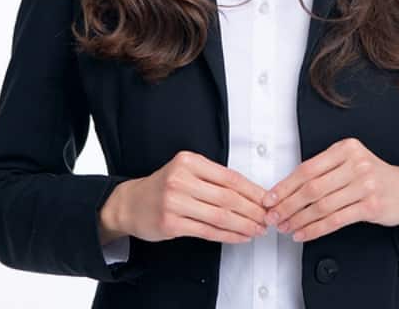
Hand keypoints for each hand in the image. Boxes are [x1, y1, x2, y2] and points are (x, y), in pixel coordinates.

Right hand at [104, 150, 271, 244]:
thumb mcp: (186, 171)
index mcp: (189, 162)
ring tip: (257, 230)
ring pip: (220, 216)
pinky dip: (228, 235)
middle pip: (227, 197)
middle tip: (267, 219)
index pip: (230, 177)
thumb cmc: (164, 187)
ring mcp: (174, 202)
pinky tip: (240, 237)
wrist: (131, 203)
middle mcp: (181, 179)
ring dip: (244, 225)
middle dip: (252, 210)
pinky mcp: (170, 224)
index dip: (252, 191)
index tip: (267, 201)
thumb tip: (252, 193)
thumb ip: (214, 178)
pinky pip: (207, 231)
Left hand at [262, 137, 398, 242]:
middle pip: (312, 188)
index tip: (270, 198)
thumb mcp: (351, 162)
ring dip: (299, 220)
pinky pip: (335, 220)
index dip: (285, 186)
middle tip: (274, 216)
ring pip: (322, 206)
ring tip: (286, 227)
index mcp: (346, 148)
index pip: (307, 168)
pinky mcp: (371, 206)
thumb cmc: (374, 176)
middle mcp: (356, 164)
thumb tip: (286, 189)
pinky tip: (304, 234)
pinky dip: (315, 229)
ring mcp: (365, 185)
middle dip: (288, 205)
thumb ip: (324, 170)